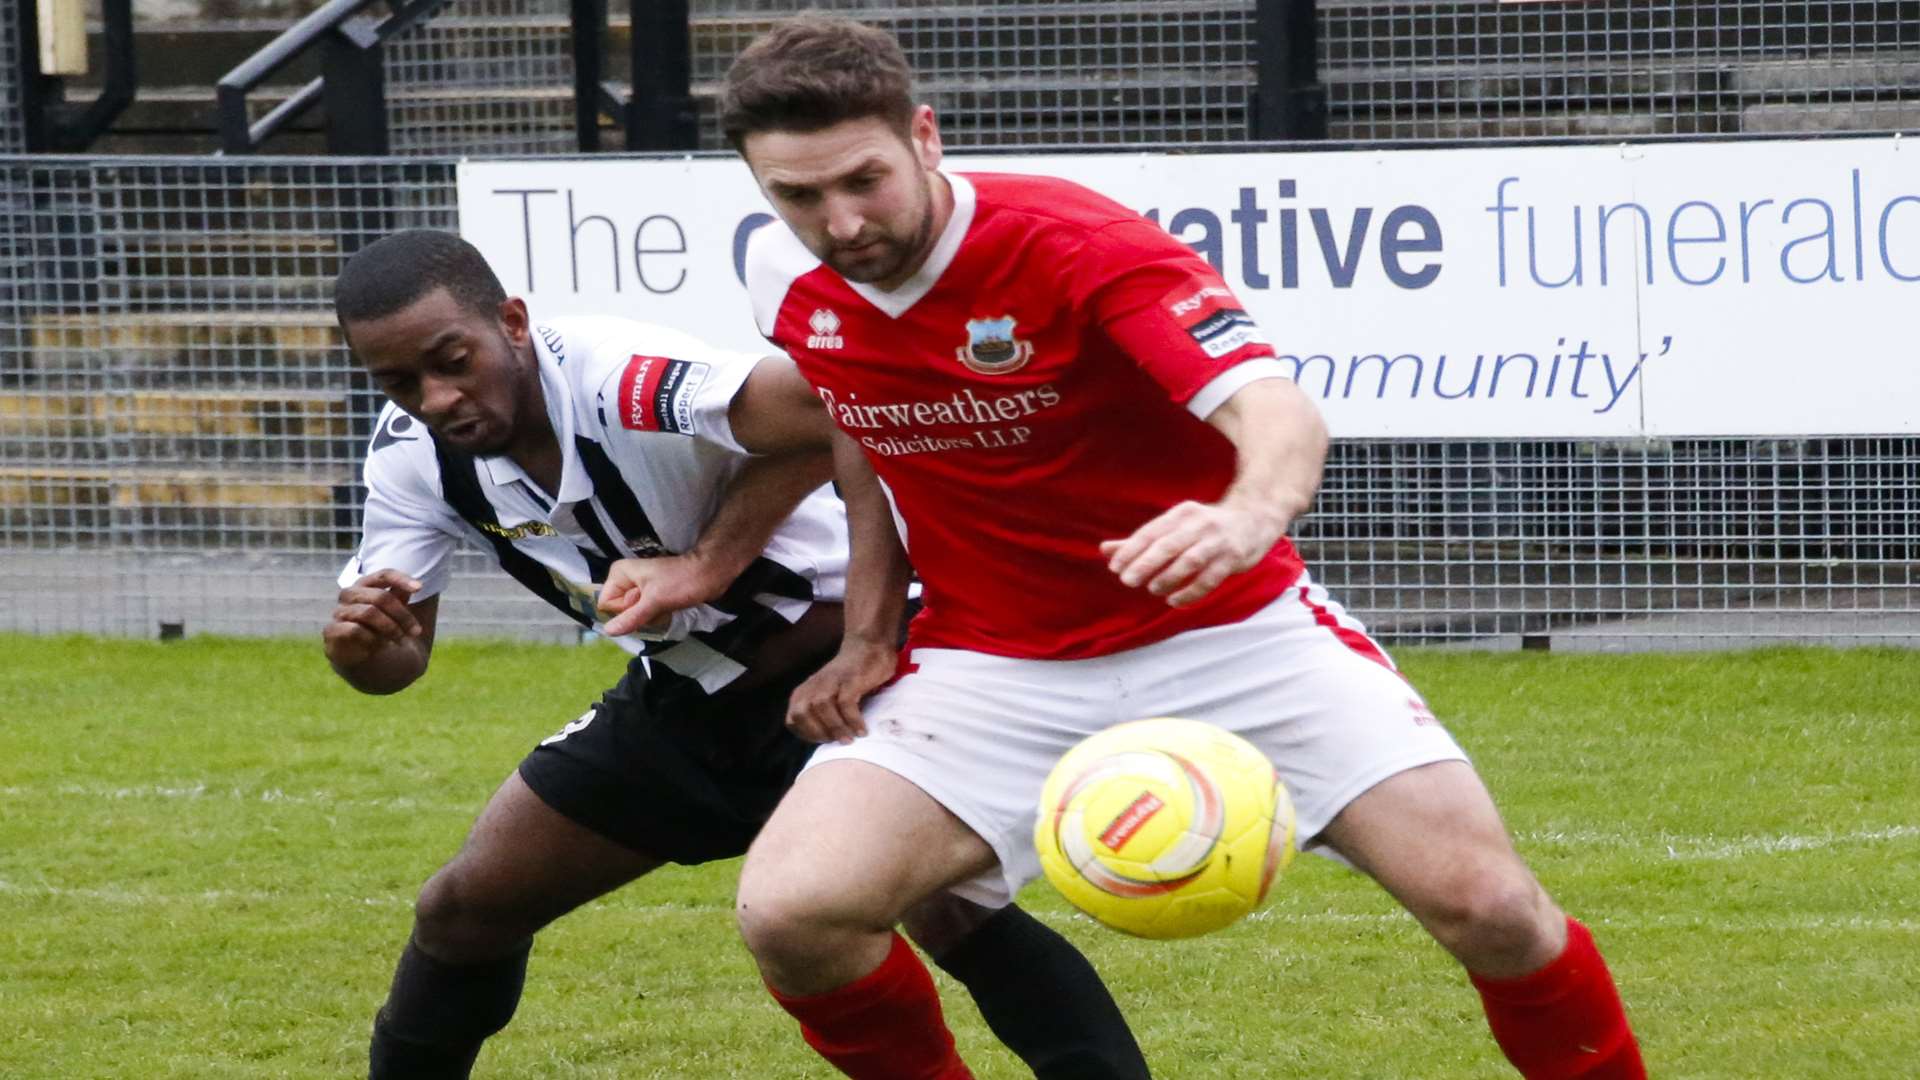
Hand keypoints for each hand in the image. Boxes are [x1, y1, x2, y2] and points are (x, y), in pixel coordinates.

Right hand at [322, 569, 423, 665]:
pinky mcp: (332, 630)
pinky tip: (378, 646)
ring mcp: (339, 612)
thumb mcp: (395, 613)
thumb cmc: (381, 629)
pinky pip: (354, 630)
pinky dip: (372, 639)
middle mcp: (349, 594)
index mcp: (365, 585)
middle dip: (402, 615)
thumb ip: (401, 598)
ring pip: (369, 613)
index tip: (419, 589)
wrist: (363, 658)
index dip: (401, 579)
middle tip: (416, 631)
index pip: (384, 575)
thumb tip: (414, 586)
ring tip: (401, 640)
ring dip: (391, 628)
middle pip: (380, 597)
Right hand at [597, 554, 727, 636]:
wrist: (710, 574)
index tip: (642, 602)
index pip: (606, 604)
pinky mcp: (652, 597)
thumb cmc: (681, 582)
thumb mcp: (654, 601)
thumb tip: (608, 631)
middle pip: (620, 612)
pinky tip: (669, 607)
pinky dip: (657, 615)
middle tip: (657, 602)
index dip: (623, 610)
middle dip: (639, 614)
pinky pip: (646, 615)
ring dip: (651, 616)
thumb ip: (630, 617)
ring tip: (665, 604)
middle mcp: (626, 581)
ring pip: (634, 616)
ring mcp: (639, 589)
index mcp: (620, 574)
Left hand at [785, 635, 897, 744]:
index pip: (793, 720)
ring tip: (850, 738)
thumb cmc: (849, 678)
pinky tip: (862, 730)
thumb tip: (827, 740)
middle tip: (837, 741)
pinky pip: (846, 704)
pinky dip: (853, 720)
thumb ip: (821, 713)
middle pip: (802, 714)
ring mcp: (831, 681)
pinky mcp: (850, 680)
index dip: (807, 734)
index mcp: (804, 692)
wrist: (868, 647)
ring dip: (836, 727)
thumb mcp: (827, 695)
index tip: (826, 741)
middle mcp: (813, 686)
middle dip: (818, 732)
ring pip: (822, 708)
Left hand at [1100, 499, 1285, 606]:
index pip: (1151, 532)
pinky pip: (1210, 578)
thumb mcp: (1174, 527)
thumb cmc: (1205, 527)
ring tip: (1153, 589)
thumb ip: (1140, 541)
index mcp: (1181, 514)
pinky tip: (1175, 600)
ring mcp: (1217, 541)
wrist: (1254, 519)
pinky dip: (1191, 591)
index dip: (1131, 550)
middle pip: (1168, 545)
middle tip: (1127, 581)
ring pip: (1189, 561)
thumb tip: (1104, 550)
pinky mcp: (1233, 558)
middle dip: (1145, 563)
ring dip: (1168, 578)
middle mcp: (1199, 524)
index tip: (1114, 567)